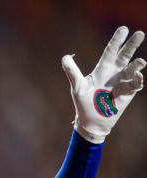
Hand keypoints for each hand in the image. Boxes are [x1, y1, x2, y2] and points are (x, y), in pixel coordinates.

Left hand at [62, 26, 144, 143]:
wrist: (91, 120)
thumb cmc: (83, 102)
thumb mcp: (77, 86)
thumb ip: (72, 72)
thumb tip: (65, 57)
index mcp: (102, 68)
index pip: (110, 51)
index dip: (116, 40)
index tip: (124, 29)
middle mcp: (114, 72)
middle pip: (124, 55)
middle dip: (132, 45)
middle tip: (139, 34)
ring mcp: (122, 82)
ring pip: (132, 69)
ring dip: (136, 65)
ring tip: (140, 62)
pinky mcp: (128, 93)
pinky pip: (135, 84)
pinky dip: (136, 80)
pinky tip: (137, 77)